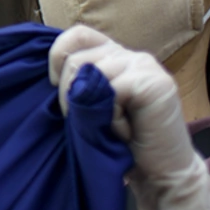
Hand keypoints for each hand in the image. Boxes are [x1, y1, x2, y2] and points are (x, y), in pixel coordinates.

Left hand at [49, 26, 209, 209]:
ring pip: (92, 71)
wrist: (162, 174)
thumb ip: (78, 85)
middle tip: (84, 122)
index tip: (53, 86)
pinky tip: (123, 132)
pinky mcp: (155, 84)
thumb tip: (47, 76)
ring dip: (88, 107)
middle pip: (77, 58)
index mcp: (114, 56)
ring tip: (107, 128)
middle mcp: (131, 56)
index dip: (58, 55)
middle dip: (68, 93)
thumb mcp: (92, 107)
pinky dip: (111, 117)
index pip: (78, 35)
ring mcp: (145, 67)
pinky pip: (113, 90)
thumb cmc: (122, 144)